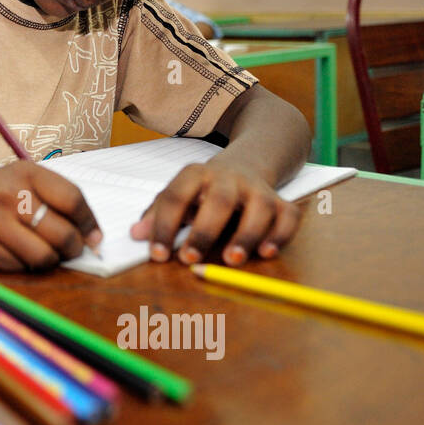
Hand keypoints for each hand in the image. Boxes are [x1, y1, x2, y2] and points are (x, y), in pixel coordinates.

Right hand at [0, 161, 99, 271]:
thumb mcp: (21, 179)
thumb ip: (55, 199)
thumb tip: (92, 237)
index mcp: (26, 173)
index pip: (73, 199)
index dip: (90, 223)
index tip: (94, 237)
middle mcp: (10, 195)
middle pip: (63, 234)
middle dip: (74, 248)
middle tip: (70, 249)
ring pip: (44, 257)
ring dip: (51, 261)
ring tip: (46, 254)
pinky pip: (20, 268)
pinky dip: (26, 266)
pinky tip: (18, 254)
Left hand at [130, 159, 301, 265]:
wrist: (246, 164)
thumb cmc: (203, 190)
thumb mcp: (178, 195)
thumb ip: (157, 214)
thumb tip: (136, 235)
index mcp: (195, 174)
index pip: (175, 197)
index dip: (163, 226)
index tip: (157, 255)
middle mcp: (229, 179)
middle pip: (219, 200)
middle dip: (204, 231)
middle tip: (189, 259)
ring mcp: (257, 189)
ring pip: (259, 208)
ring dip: (246, 235)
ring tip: (232, 260)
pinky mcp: (281, 202)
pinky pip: (288, 217)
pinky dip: (280, 235)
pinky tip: (267, 252)